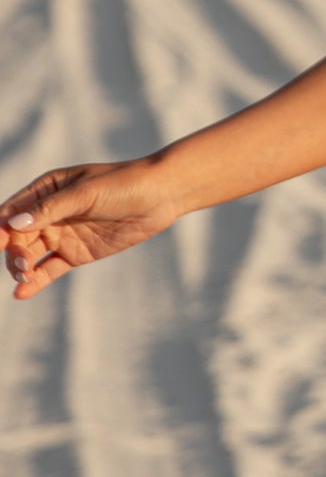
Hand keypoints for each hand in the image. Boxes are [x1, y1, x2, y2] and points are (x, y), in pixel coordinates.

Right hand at [1, 162, 177, 300]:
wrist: (160, 196)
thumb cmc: (123, 184)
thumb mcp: (86, 193)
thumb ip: (51, 209)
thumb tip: (13, 224)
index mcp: (46, 189)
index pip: (11, 211)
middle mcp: (49, 212)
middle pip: (18, 236)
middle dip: (14, 252)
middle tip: (22, 266)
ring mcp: (62, 234)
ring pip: (31, 254)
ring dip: (21, 267)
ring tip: (23, 278)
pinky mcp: (77, 253)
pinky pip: (50, 268)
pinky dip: (36, 281)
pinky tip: (21, 292)